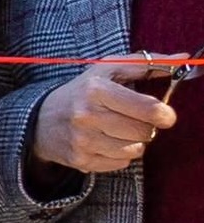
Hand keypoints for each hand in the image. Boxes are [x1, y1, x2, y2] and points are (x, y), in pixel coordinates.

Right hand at [29, 56, 183, 177]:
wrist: (38, 120)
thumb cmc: (82, 91)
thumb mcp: (108, 70)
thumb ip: (148, 64)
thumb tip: (185, 59)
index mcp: (96, 90)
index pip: (147, 109)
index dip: (164, 114)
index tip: (165, 115)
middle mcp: (87, 116)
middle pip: (144, 132)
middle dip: (147, 127)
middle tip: (136, 121)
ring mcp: (82, 141)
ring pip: (135, 150)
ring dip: (134, 142)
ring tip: (120, 131)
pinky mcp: (80, 160)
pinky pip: (121, 163)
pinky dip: (121, 155)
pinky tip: (108, 143)